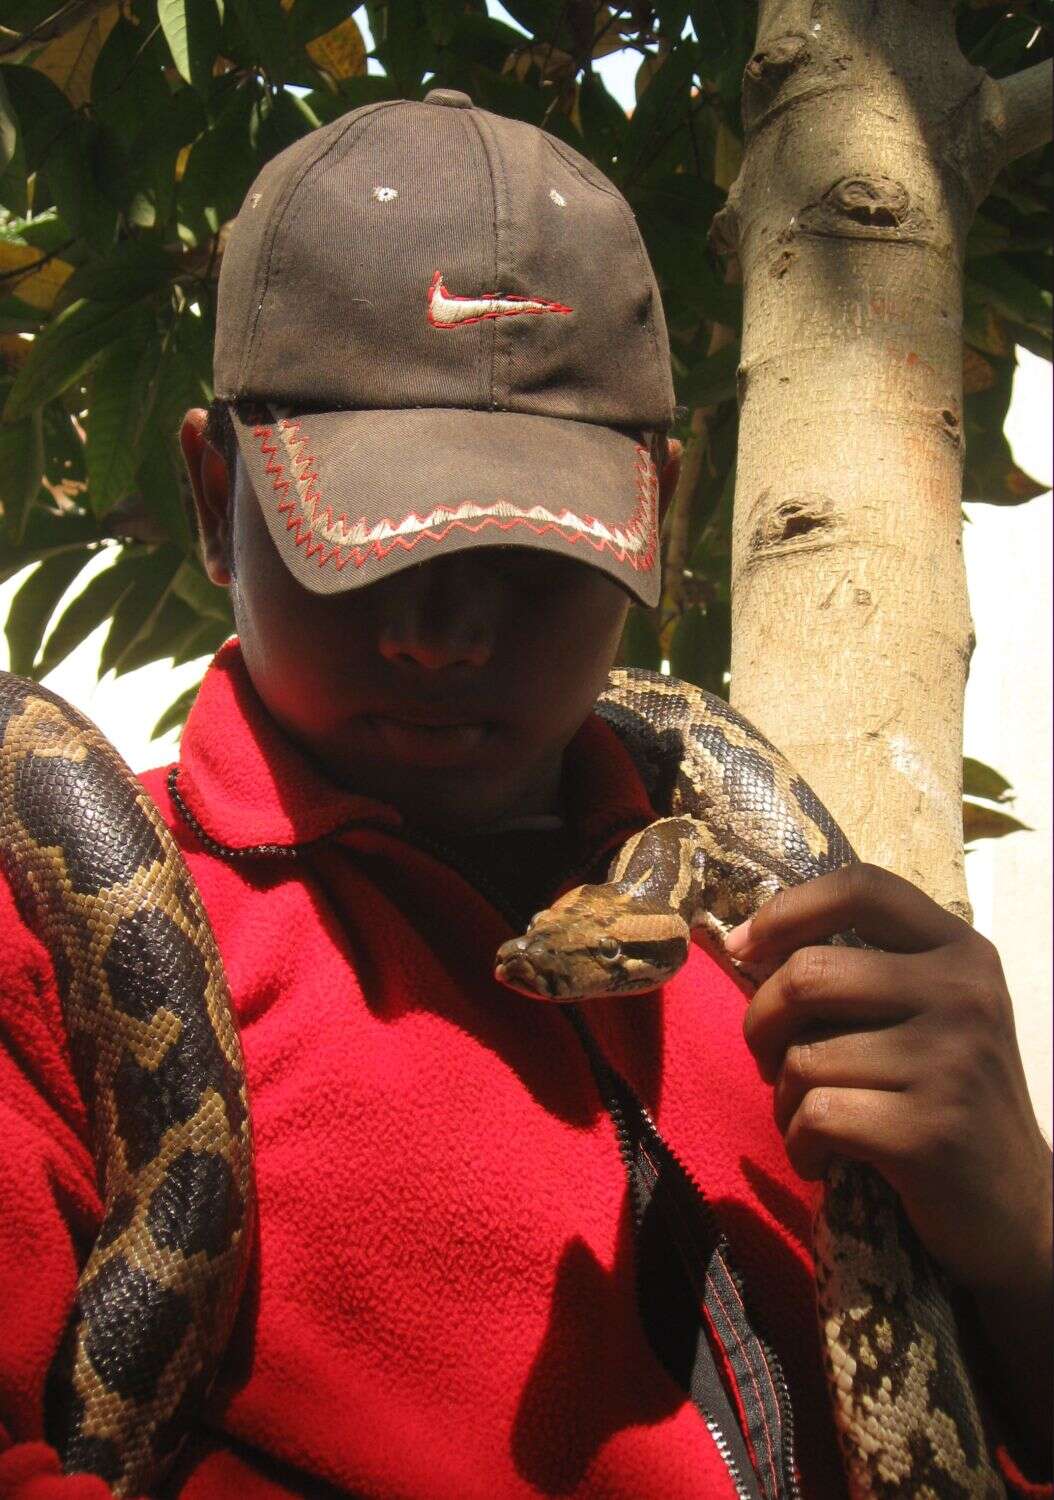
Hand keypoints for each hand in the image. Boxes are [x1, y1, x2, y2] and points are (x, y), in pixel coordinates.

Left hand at [725, 862, 1051, 1298]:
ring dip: (782, 1098)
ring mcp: (952, 1061)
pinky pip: (816, 1117)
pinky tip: (822, 1159)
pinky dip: (799, 1144)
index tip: (742, 948)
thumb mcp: (925, 1014)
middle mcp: (964, 993)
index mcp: (960, 950)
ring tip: (807, 1118)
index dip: (786, 910)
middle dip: (761, 1022)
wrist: (1015, 1209)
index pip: (861, 888)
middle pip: (809, 973)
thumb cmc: (941, 1099)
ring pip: (804, 1057)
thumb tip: (747, 944)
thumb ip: (860, 972)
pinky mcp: (930, 1131)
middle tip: (768, 1060)